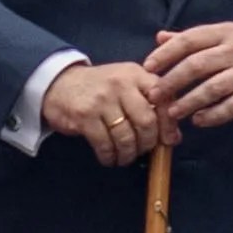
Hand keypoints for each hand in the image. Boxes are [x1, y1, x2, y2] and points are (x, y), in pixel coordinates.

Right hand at [41, 60, 165, 165]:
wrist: (59, 82)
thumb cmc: (99, 87)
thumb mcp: (126, 84)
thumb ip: (150, 103)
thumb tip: (173, 136)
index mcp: (135, 74)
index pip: (163, 98)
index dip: (169, 123)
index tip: (168, 140)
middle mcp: (120, 84)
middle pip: (146, 121)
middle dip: (148, 143)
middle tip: (143, 150)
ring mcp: (102, 99)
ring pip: (126, 136)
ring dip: (128, 153)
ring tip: (125, 157)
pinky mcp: (85, 115)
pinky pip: (105, 144)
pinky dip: (109, 156)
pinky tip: (109, 157)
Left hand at [148, 22, 232, 129]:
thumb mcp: (225, 32)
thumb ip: (192, 38)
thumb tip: (159, 38)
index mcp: (224, 32)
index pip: (189, 40)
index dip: (166, 54)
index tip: (149, 67)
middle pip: (197, 65)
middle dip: (172, 82)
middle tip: (155, 96)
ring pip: (212, 89)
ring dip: (189, 102)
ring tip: (173, 113)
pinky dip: (213, 116)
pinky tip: (199, 120)